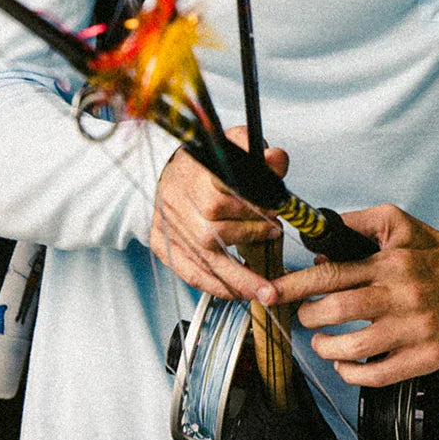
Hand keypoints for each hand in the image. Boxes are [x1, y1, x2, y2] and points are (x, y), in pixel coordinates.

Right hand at [150, 126, 287, 301]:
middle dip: (249, 239)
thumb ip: (257, 155)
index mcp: (193, 175)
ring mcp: (168, 227)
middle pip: (212, 231)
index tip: (272, 215)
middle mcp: (177, 203)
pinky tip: (238, 292)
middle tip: (275, 237)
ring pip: (204, 259)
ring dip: (239, 278)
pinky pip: (190, 273)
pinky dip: (216, 287)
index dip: (249, 211)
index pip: (219, 198)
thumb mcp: (232, 146)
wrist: (164, 170)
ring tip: (265, 289)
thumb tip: (276, 160)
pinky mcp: (162, 245)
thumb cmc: (202, 163)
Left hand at [266, 204, 438, 385]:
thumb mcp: (401, 226)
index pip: (332, 274)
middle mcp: (402, 295)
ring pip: (355, 347)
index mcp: (391, 263)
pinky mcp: (426, 357)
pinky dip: (352, 374)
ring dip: (326, 347)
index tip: (273, 291)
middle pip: (338, 310)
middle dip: (308, 316)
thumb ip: (358, 224)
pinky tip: (344, 364)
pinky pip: (380, 375)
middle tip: (302, 316)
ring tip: (319, 341)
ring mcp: (415, 330)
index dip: (296, 285)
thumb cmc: (438, 257)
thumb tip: (320, 236)